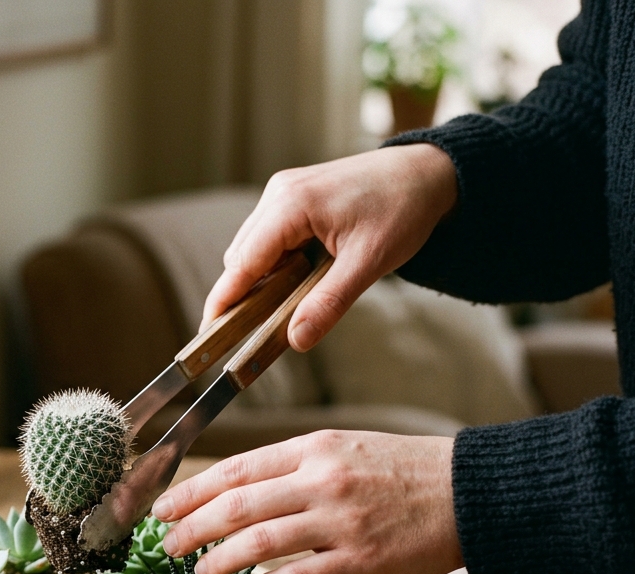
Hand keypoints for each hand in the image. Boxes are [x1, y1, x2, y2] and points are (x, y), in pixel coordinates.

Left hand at [152, 431, 462, 573]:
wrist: (469, 492)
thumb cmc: (403, 471)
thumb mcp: (345, 448)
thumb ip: (294, 467)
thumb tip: (239, 492)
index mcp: (314, 449)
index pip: (236, 469)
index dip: (192, 491)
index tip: (164, 507)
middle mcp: (321, 481)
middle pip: (237, 505)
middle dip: (192, 526)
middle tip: (167, 543)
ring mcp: (340, 521)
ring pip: (260, 541)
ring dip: (220, 558)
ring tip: (199, 570)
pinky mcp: (361, 561)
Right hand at [203, 144, 457, 350]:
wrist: (428, 172)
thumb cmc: (402, 209)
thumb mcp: (369, 263)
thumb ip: (329, 303)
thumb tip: (296, 340)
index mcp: (291, 206)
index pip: (242, 263)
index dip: (224, 301)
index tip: (207, 333)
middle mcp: (278, 194)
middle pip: (240, 258)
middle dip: (245, 295)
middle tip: (259, 332)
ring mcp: (283, 192)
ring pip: (252, 248)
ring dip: (263, 279)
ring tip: (290, 303)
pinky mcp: (291, 196)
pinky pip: (268, 237)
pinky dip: (275, 263)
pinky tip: (300, 277)